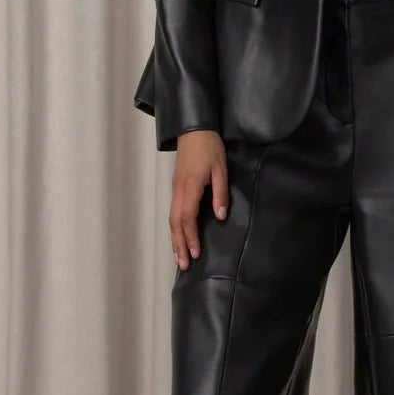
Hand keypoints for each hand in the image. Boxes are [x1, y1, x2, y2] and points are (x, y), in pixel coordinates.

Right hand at [170, 129, 227, 269]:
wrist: (194, 130)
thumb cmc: (210, 147)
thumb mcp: (221, 169)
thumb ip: (220, 193)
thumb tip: (220, 216)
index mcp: (190, 187)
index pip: (188, 217)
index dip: (191, 237)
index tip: (195, 253)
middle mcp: (179, 191)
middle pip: (176, 223)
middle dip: (179, 245)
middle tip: (184, 265)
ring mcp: (175, 189)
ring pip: (172, 219)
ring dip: (175, 239)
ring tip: (179, 258)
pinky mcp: (176, 187)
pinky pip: (173, 212)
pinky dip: (175, 228)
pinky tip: (178, 237)